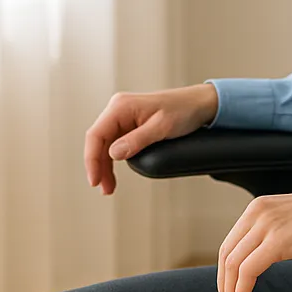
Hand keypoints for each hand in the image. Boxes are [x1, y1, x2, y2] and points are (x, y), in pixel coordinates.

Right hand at [84, 84, 217, 194]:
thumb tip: (114, 154)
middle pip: (99, 141)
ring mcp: (124, 117)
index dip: (92, 159)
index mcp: (121, 106)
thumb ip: (137, 140)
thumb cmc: (184, 109)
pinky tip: (114, 172)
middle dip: (99, 166)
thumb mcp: (162, 127)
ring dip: (105, 166)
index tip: (95, 179)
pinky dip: (114, 159)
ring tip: (108, 186)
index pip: (96, 134)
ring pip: (106, 145)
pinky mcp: (131, 124)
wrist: (200, 104)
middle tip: (104, 188)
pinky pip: (116, 143)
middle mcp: (118, 110)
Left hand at [218, 179, 291, 291]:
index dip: (224, 271)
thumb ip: (271, 231)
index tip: (228, 289)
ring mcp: (265, 226)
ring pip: (233, 265)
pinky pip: (248, 272)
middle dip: (224, 284)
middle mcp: (256, 214)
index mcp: (257, 208)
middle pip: (226, 255)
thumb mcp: (288, 218)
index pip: (229, 243)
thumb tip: (261, 255)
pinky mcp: (277, 242)